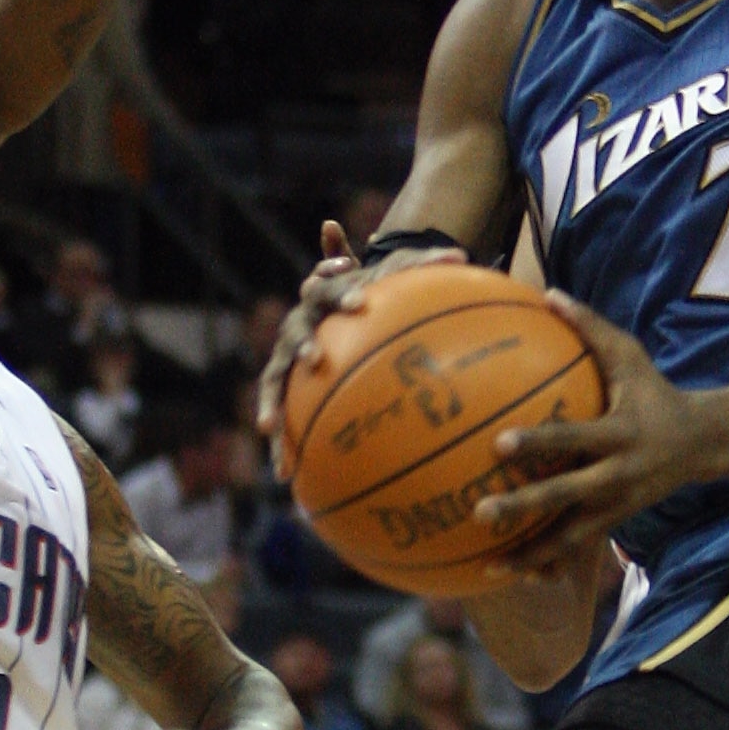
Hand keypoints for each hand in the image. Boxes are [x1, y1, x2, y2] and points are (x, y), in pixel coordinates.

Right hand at [256, 222, 470, 449]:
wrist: (339, 307)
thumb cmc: (372, 294)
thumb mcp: (394, 277)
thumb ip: (421, 266)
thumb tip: (459, 253)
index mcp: (322, 293)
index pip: (326, 284)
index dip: (340, 287)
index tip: (362, 302)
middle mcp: (299, 322)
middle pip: (297, 331)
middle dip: (305, 345)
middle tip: (317, 360)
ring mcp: (286, 354)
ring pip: (273, 377)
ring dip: (270, 400)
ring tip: (269, 426)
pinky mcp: (283, 385)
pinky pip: (281, 413)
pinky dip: (280, 444)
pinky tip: (283, 476)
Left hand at [476, 298, 708, 568]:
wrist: (703, 444)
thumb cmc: (655, 392)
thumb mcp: (631, 355)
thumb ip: (590, 327)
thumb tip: (547, 293)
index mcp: (620, 435)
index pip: (574, 439)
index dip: (539, 443)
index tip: (500, 444)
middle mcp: (618, 476)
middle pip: (565, 497)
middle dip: (525, 506)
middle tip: (481, 511)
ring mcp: (616, 506)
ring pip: (570, 537)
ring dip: (531, 553)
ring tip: (490, 567)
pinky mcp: (613, 524)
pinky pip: (576, 548)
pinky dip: (545, 562)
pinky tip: (509, 574)